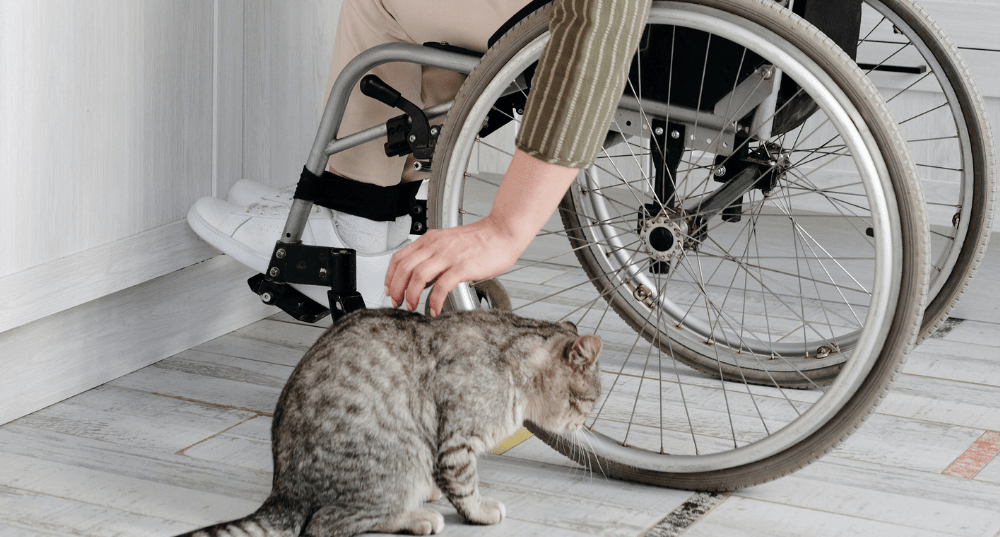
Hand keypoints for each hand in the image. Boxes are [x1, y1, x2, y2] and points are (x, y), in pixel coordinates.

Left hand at [384, 215, 531, 315]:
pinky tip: (435, 309)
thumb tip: (421, 277)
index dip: (390, 276)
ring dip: (411, 295)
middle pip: (404, 268)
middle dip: (396, 289)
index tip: (389, 289)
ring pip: (418, 277)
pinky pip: (442, 286)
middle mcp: (436, 246)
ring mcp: (448, 256)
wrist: (502, 232)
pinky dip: (435, 300)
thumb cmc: (480, 240)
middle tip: (397, 302)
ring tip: (413, 306)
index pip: (399, 257)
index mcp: (430, 239)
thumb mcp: (448, 242)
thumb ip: (433, 255)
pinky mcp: (462, 267)